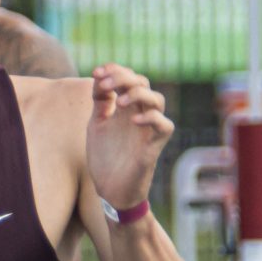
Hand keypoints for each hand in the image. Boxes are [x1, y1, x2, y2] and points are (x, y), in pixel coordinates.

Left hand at [87, 64, 170, 214]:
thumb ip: (100, 102)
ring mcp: (148, 130)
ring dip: (139, 94)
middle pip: (143, 83)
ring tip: (120, 102)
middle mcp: (139, 115)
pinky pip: (165, 126)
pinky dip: (151, 119)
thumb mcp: (97, 125)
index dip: (115, 70)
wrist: (110, 190)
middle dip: (124, 78)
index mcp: (126, 108)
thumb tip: (98, 78)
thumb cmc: (105, 158)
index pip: (128, 78)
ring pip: (157, 99)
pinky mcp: (153, 147)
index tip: (96, 72)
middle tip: (106, 84)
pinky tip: (132, 121)